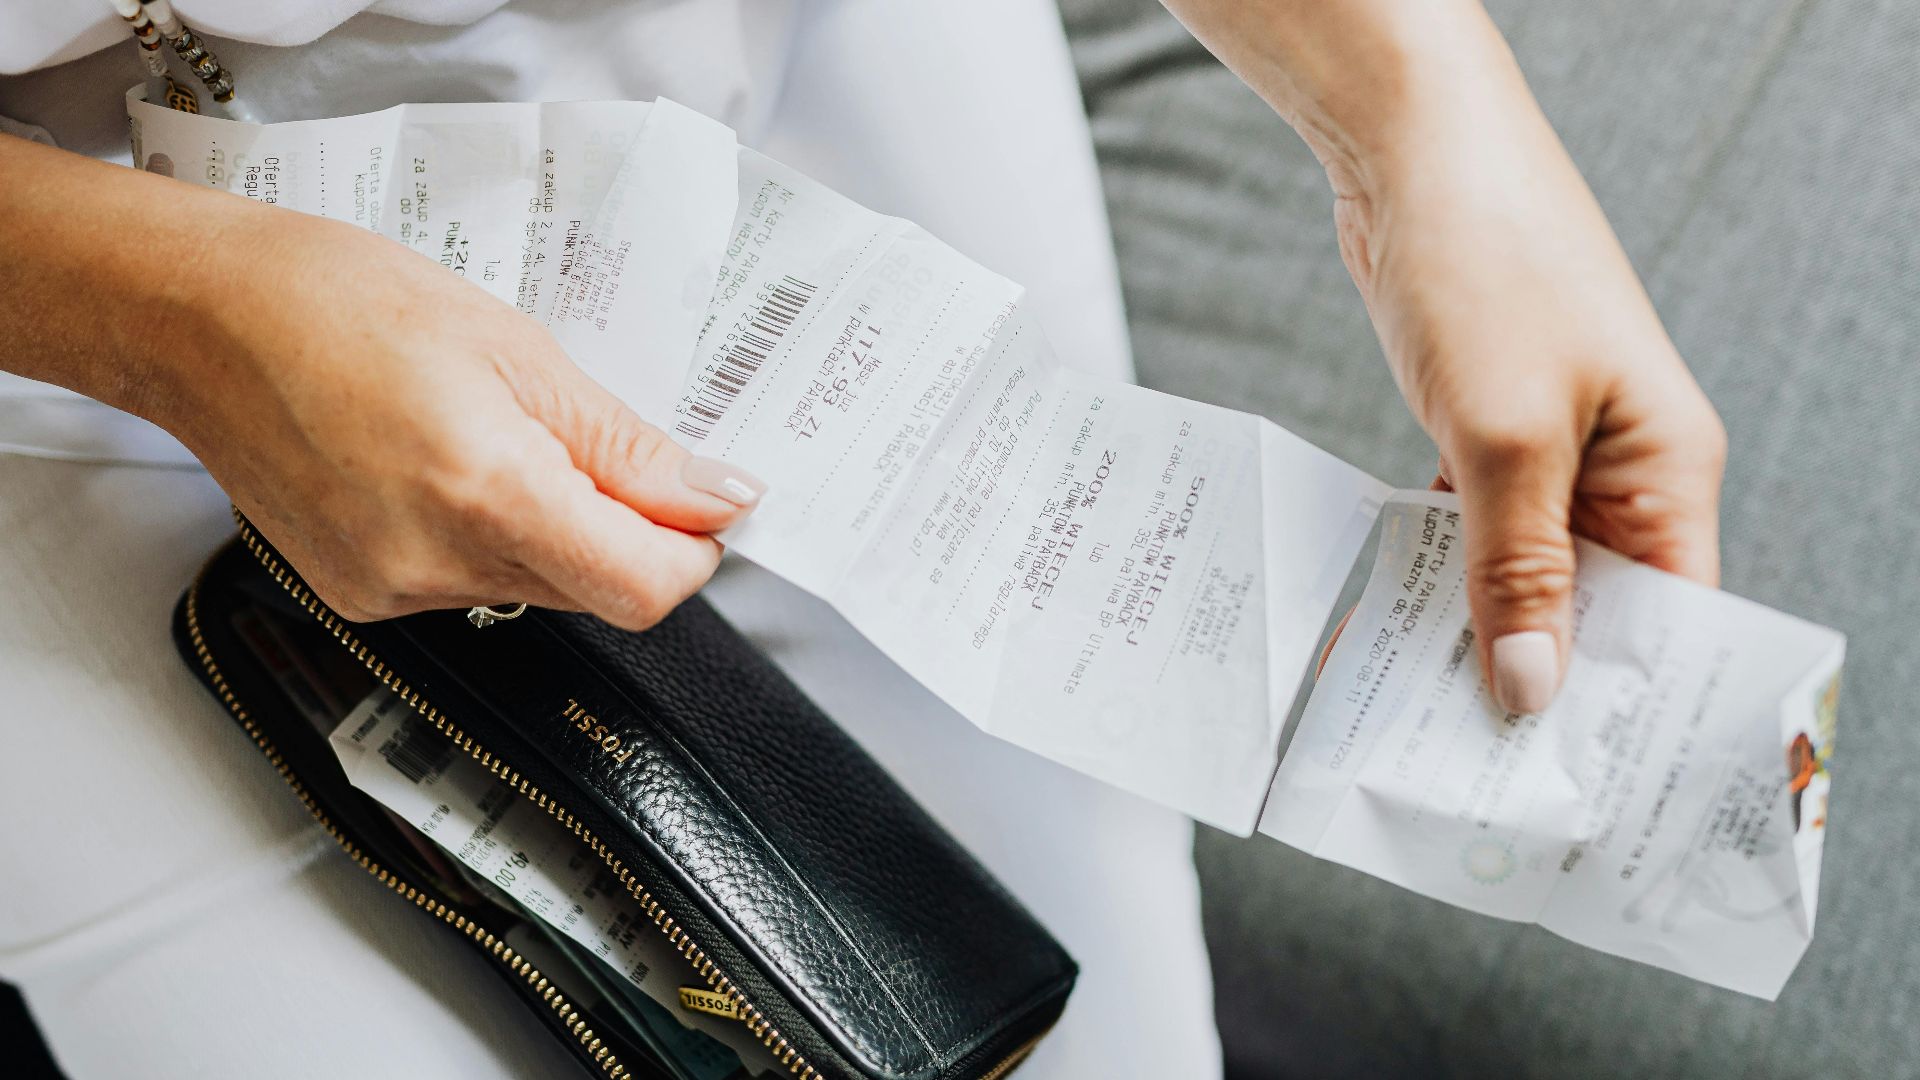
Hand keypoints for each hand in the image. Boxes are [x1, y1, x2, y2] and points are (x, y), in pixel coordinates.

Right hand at [148, 211, 764, 628]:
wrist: (198, 320)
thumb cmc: (339, 302)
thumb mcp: (517, 349)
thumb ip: (625, 443)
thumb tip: (715, 496)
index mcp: (488, 492)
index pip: (644, 588)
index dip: (692, 551)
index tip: (701, 505)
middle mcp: (436, 563)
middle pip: (595, 590)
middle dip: (624, 528)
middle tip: (590, 441)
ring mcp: (391, 591)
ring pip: (536, 590)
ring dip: (555, 529)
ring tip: (497, 436)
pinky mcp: (359, 599)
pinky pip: (471, 586)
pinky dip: (489, 538)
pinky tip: (445, 466)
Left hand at [1335, 123, 1724, 711]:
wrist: (1414, 156)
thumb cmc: (1486, 267)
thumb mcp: (1504, 434)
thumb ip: (1517, 566)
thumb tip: (1531, 687)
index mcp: (1664, 470)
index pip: (1673, 621)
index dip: (1624, 705)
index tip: (1565, 783)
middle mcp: (1621, 468)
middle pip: (1595, 606)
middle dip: (1536, 677)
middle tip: (1466, 766)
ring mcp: (1554, 447)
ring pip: (1524, 571)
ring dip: (1475, 629)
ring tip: (1417, 714)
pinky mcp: (1490, 429)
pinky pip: (1476, 527)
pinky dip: (1440, 569)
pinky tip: (1395, 623)